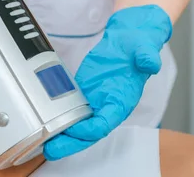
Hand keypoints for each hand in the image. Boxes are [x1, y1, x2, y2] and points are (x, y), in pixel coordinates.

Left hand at [43, 4, 172, 159]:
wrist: (128, 42)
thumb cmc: (138, 48)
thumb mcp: (144, 49)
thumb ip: (147, 57)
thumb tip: (150, 62)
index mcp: (122, 101)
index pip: (105, 123)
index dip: (89, 129)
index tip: (73, 128)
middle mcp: (108, 106)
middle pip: (88, 132)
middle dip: (71, 143)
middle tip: (51, 150)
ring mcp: (94, 101)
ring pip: (77, 124)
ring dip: (62, 135)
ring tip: (43, 142)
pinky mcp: (83, 92)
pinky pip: (70, 109)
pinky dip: (58, 117)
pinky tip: (44, 121)